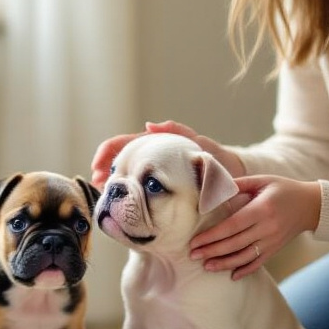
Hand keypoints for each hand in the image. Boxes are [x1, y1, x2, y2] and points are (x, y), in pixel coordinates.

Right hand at [90, 120, 244, 187]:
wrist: (232, 176)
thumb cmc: (216, 158)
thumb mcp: (198, 143)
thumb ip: (178, 131)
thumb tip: (148, 125)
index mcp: (158, 144)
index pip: (126, 142)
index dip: (108, 151)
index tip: (98, 164)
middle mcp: (153, 156)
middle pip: (121, 158)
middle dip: (105, 168)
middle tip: (97, 183)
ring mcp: (156, 172)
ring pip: (127, 174)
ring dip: (113, 183)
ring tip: (104, 194)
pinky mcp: (161, 187)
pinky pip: (138, 188)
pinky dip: (127, 193)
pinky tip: (120, 203)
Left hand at [188, 175, 320, 279]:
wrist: (311, 205)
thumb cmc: (283, 189)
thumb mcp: (262, 180)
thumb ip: (238, 184)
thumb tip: (213, 186)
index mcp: (262, 209)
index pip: (232, 225)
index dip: (212, 235)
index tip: (195, 241)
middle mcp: (267, 227)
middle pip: (235, 243)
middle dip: (212, 251)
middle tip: (193, 255)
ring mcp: (272, 241)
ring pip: (245, 257)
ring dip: (224, 263)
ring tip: (206, 266)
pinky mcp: (276, 248)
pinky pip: (259, 262)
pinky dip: (245, 270)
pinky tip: (231, 276)